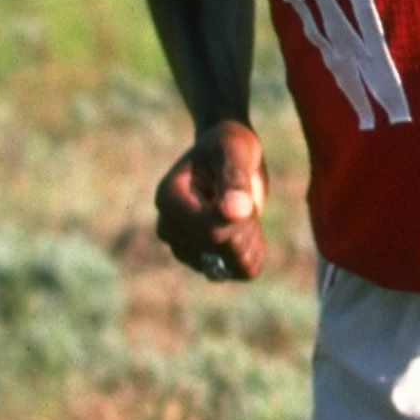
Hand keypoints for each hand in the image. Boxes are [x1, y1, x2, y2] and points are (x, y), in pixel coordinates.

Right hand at [153, 119, 267, 282]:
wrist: (228, 157)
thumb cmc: (229, 146)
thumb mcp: (235, 152)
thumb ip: (235, 179)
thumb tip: (236, 212)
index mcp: (168, 198)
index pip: (211, 231)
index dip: (241, 221)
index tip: (246, 198)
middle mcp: (168, 227)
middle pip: (219, 250)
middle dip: (246, 229)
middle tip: (247, 202)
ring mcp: (182, 246)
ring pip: (226, 266)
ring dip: (249, 242)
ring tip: (245, 213)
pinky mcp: (199, 259)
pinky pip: (230, 273)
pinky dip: (249, 257)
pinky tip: (251, 232)